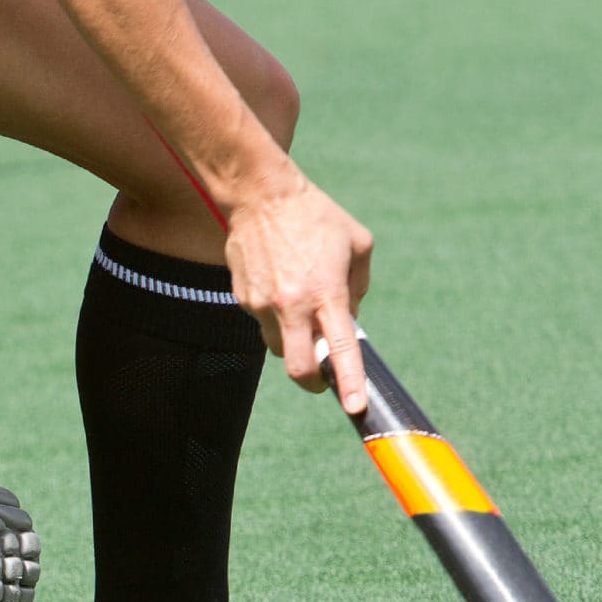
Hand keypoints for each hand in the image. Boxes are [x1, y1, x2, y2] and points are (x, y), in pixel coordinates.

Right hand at [220, 176, 373, 413]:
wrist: (261, 194)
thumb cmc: (316, 215)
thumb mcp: (358, 243)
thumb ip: (358, 287)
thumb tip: (348, 319)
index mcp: (326, 292)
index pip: (339, 349)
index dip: (349, 383)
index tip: (356, 407)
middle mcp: (292, 305)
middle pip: (298, 370)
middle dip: (313, 381)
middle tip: (322, 376)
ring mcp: (262, 304)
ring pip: (279, 347)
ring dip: (293, 342)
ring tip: (299, 306)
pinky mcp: (243, 298)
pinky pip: (262, 322)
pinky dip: (275, 316)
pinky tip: (280, 284)